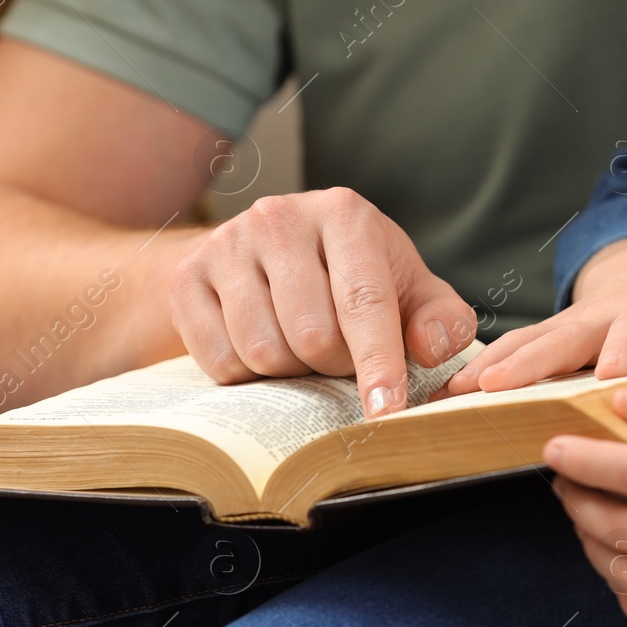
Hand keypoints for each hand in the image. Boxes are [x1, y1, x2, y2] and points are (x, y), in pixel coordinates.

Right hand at [169, 188, 475, 416]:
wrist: (262, 255)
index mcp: (344, 213)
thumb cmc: (352, 280)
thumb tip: (429, 348)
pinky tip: (261, 348)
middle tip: (337, 359)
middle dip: (333, 367)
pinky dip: (247, 376)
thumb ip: (440, 320)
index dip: (379, 364)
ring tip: (300, 350)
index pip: (364, 301)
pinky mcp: (186, 276)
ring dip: (290, 373)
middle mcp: (279, 217)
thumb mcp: (408, 291)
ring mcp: (226, 243)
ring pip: (262, 352)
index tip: (387, 412)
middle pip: (311, 336)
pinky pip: (219, 361)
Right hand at [446, 238, 626, 395]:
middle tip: (504, 385)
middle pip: (568, 333)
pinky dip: (485, 368)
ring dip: (498, 365)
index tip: (607, 375)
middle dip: (535, 360)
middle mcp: (607, 311)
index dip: (622, 346)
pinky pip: (515, 351)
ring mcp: (573, 323)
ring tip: (464, 390)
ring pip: (532, 341)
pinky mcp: (551, 338)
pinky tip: (453, 392)